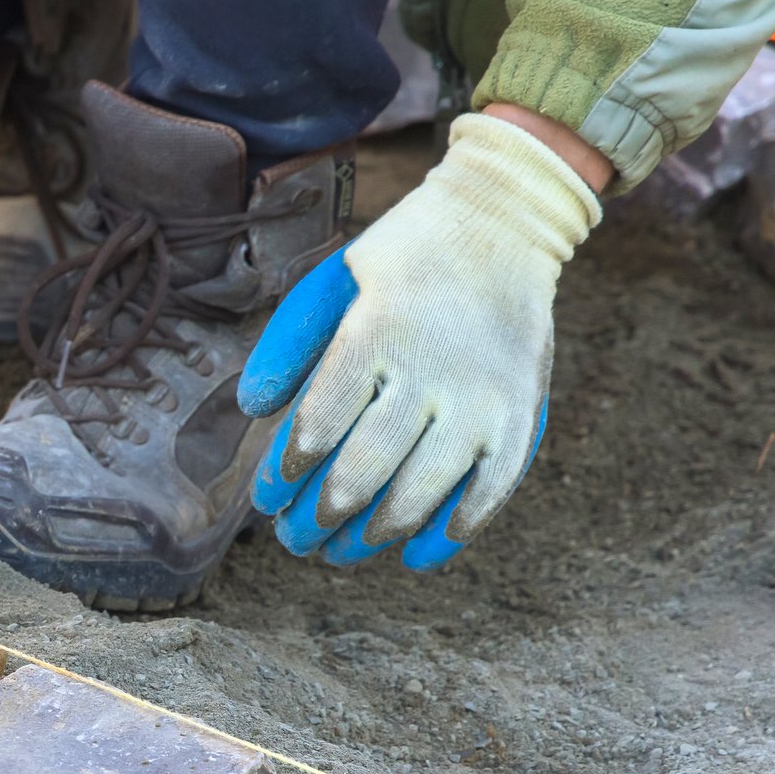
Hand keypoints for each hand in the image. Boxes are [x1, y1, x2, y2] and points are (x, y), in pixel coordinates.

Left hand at [236, 110, 602, 570]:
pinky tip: (417, 554)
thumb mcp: (333, 280)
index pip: (318, 427)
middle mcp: (431, 371)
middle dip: (320, 517)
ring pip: (422, 492)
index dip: (286, 474)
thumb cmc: (401, 257)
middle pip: (364, 470)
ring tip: (340, 551)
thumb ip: (289, 343)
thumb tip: (252, 411)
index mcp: (374, 335)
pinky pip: (489, 491)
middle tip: (294, 538)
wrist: (504, 219)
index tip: (267, 496)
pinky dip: (452, 530)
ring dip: (374, 534)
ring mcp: (482, 398)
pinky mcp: (521, 413)